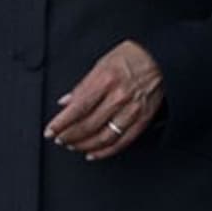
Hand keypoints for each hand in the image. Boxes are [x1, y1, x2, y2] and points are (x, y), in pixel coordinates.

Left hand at [44, 40, 163, 160]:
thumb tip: (65, 102)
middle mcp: (118, 97)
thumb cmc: (129, 57)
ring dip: (85, 144)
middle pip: (89, 124)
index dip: (61, 122)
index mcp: (105, 80)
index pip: (78, 108)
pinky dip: (106, 151)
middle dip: (70, 135)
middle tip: (59, 139)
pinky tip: (93, 153)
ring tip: (72, 145)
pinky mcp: (143, 120)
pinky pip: (122, 141)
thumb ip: (82, 86)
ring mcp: (132, 110)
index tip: (50, 130)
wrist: (160, 59)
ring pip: (104, 136)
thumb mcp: (100, 64)